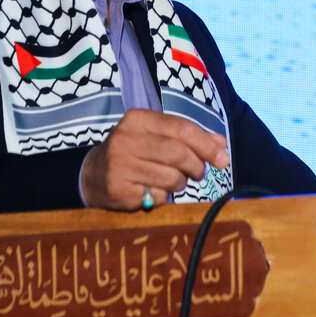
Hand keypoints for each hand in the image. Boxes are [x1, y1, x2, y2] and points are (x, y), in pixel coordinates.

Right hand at [80, 109, 229, 210]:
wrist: (93, 174)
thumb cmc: (133, 151)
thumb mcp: (157, 136)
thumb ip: (189, 137)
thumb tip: (221, 145)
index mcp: (138, 119)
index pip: (182, 129)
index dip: (206, 145)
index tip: (222, 158)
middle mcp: (126, 140)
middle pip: (178, 154)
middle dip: (197, 166)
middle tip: (199, 173)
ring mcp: (120, 166)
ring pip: (172, 178)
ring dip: (181, 183)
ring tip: (173, 180)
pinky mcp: (119, 190)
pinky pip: (159, 196)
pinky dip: (164, 196)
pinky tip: (153, 189)